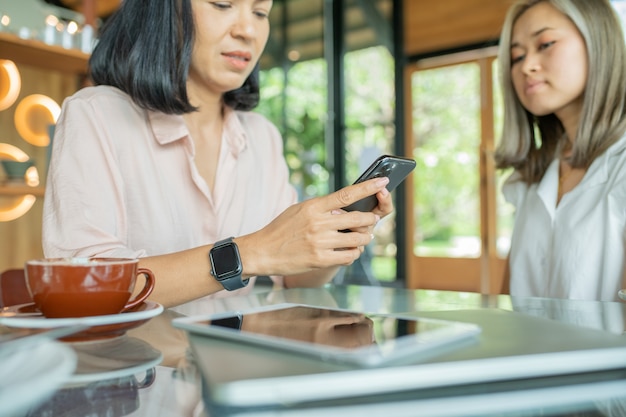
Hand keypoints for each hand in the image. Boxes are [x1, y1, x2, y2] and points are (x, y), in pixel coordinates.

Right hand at [238, 177, 390, 275]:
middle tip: (371, 220)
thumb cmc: (281, 229)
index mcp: (313, 207)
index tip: (383, 181)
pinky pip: (349, 256)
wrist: (262, 251)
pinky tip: (350, 251)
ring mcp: (320, 242)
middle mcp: (318, 223)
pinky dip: (354, 253)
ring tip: (363, 236)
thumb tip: (344, 209)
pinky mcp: (320, 260)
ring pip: (357, 239)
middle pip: (358, 218)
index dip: (368, 187)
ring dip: (364, 238)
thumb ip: (322, 208)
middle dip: (369, 220)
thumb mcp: (299, 210)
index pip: (347, 194)